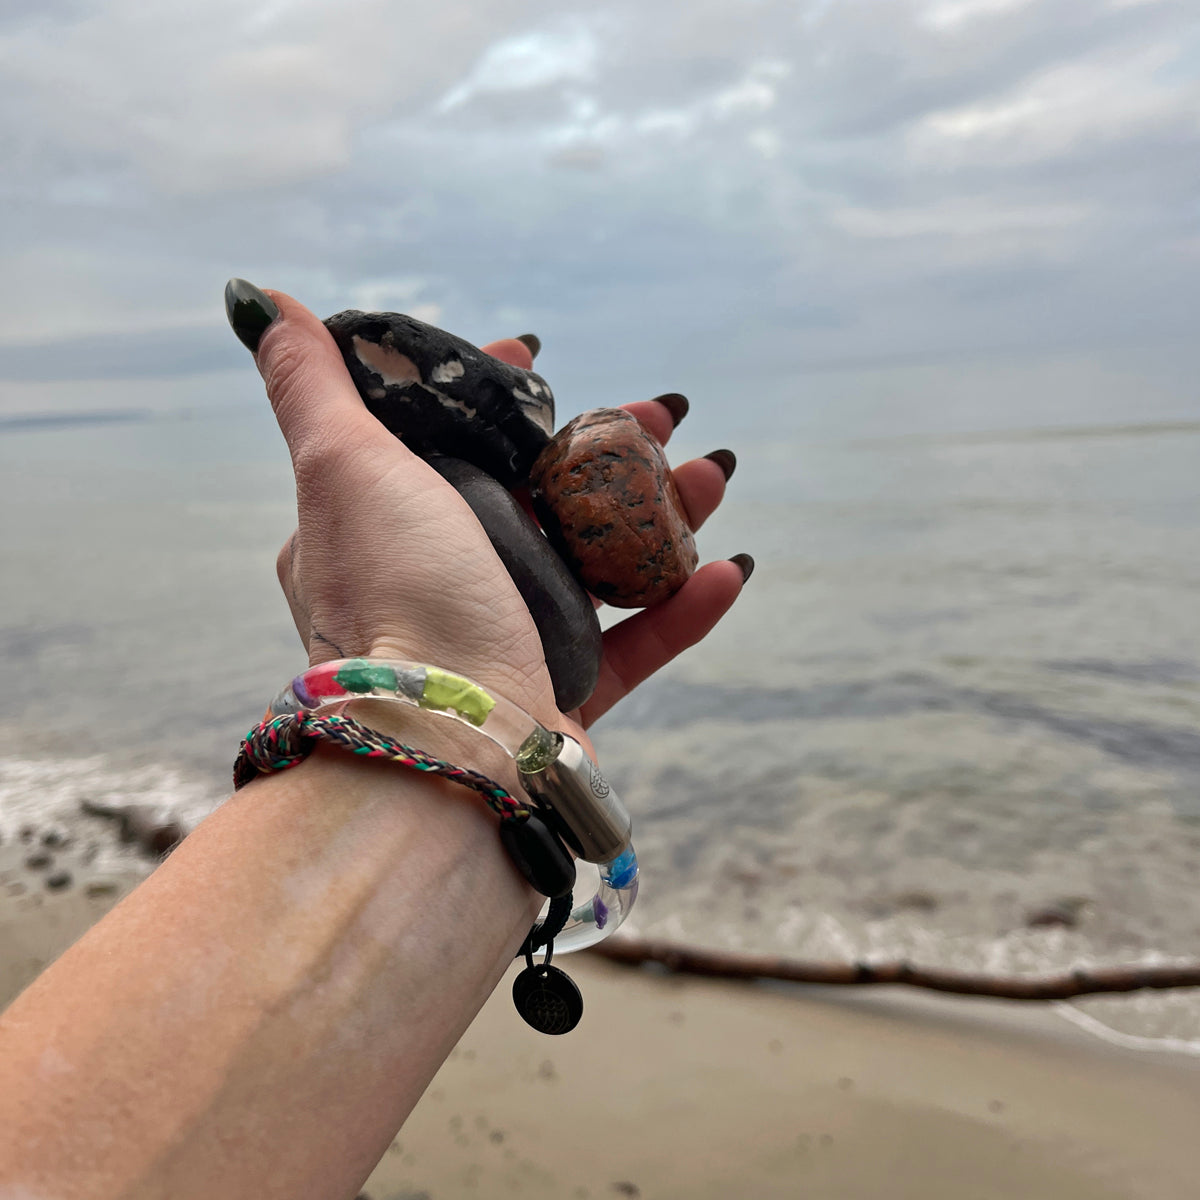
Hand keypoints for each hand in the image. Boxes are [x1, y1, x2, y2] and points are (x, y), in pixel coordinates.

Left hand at [239, 286, 746, 734]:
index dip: (494, 396)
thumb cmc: (398, 597)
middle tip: (661, 415)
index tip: (538, 358)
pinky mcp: (554, 699)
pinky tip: (726, 572)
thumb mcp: (343, 467)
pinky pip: (630, 646)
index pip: (443, 441)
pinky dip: (677, 609)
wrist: (450, 746)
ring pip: (592, 566)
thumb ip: (310, 386)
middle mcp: (434, 584)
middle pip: (534, 497)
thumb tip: (257, 297)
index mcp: (380, 529)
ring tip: (711, 477)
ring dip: (657, 518)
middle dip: (602, 449)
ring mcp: (497, 642)